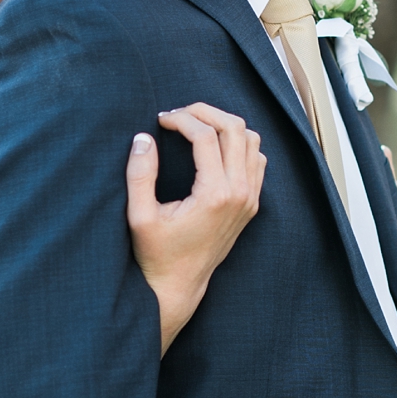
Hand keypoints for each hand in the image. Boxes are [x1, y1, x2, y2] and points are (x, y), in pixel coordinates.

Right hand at [127, 103, 264, 353]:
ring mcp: (250, 199)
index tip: (160, 120)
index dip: (181, 119)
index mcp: (215, 195)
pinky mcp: (252, 204)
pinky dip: (239, 144)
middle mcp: (240, 194)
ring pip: (252, 140)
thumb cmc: (156, 253)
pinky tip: (213, 147)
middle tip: (178, 114)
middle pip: (236, 128)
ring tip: (195, 125)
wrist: (180, 285)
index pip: (206, 136)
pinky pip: (257, 160)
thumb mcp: (139, 216)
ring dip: (224, 125)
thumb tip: (143, 138)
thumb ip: (140, 175)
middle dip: (205, 112)